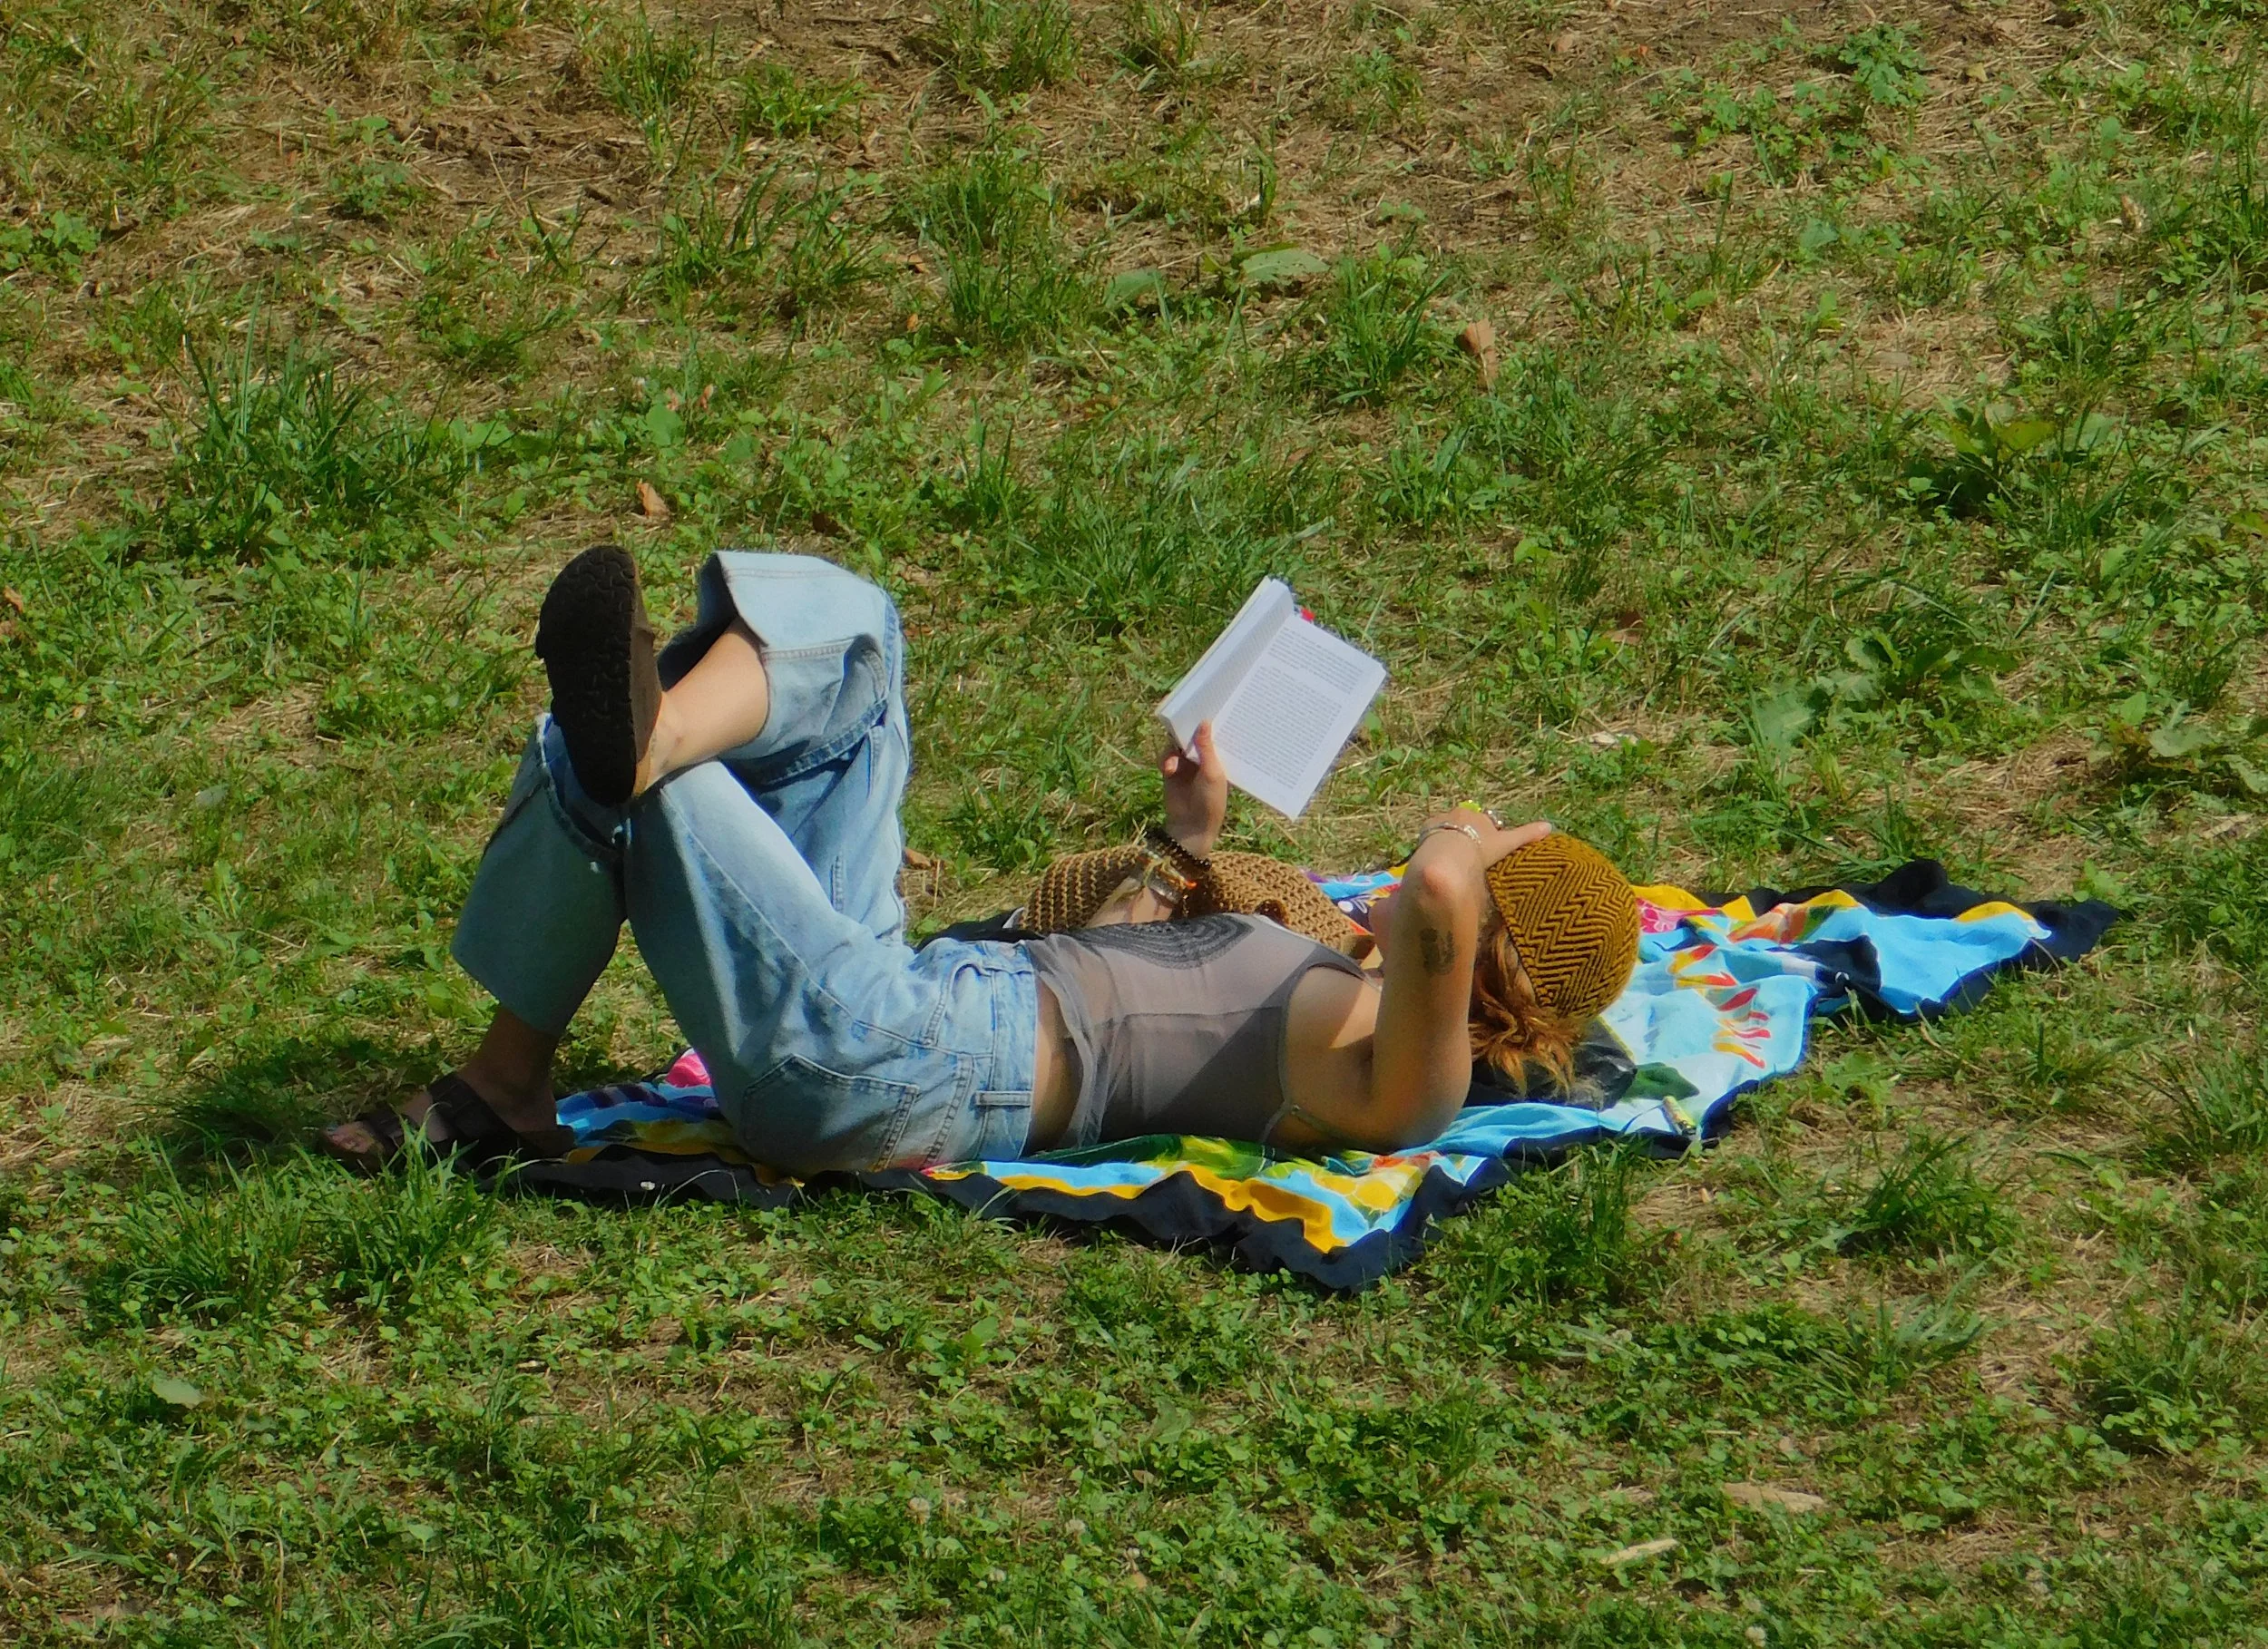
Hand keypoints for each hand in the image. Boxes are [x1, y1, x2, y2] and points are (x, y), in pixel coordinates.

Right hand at [1161, 721, 1228, 858]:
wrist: (1190, 825)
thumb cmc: (1210, 800)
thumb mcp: (1211, 771)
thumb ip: (1206, 747)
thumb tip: (1205, 721)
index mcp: (1217, 757)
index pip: (1212, 734)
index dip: (1207, 722)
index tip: (1204, 705)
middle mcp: (1201, 758)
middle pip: (1190, 735)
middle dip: (1186, 729)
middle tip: (1180, 718)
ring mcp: (1185, 764)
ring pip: (1175, 744)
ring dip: (1173, 749)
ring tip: (1173, 763)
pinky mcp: (1171, 771)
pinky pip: (1165, 756)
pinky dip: (1165, 760)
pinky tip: (1168, 769)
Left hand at [1417, 807, 1550, 867]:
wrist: (1451, 853)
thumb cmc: (1482, 848)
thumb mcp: (1506, 844)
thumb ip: (1527, 835)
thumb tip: (1550, 826)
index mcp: (1481, 818)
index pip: (1487, 823)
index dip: (1488, 835)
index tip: (1487, 847)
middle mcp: (1463, 813)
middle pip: (1468, 823)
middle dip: (1469, 833)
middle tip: (1469, 853)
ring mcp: (1443, 819)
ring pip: (1449, 827)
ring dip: (1450, 836)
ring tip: (1451, 855)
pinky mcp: (1427, 827)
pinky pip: (1432, 832)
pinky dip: (1434, 840)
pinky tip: (1435, 853)